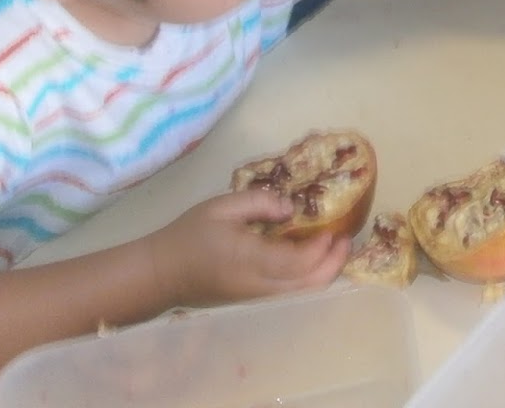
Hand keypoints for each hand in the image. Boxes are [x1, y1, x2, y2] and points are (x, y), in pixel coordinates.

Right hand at [146, 189, 349, 306]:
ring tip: (333, 247)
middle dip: (334, 263)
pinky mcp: (253, 301)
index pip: (298, 262)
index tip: (332, 228)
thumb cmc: (189, 235)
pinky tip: (310, 257)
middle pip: (309, 285)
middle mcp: (258, 285)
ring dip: (324, 272)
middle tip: (344, 238)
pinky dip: (309, 277)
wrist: (160, 274)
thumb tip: (291, 209)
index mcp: (249, 260)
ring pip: (302, 292)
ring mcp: (256, 298)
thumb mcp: (221, 206)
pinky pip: (290, 293)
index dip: (321, 248)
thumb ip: (260, 202)